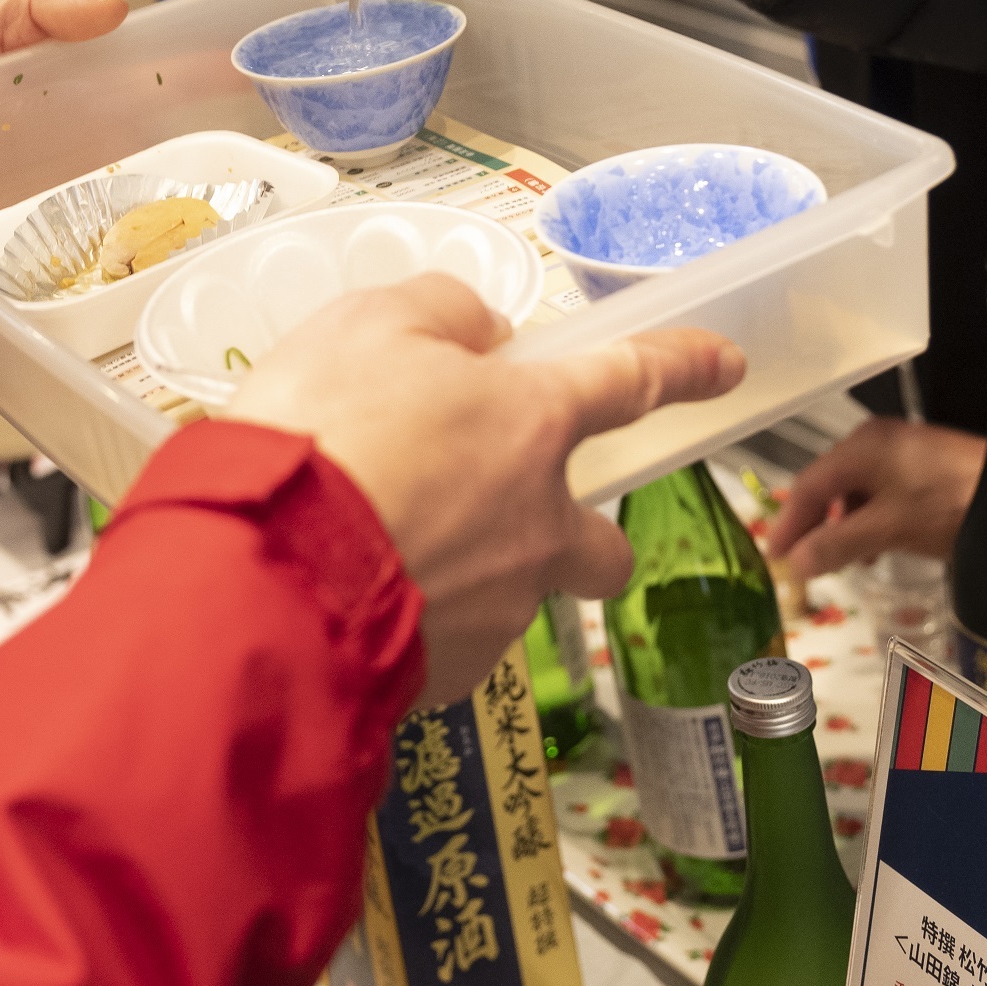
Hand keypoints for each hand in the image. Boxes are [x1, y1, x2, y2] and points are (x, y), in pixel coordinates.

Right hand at [229, 274, 744, 702]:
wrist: (263, 576)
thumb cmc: (319, 436)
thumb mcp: (367, 324)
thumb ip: (440, 312)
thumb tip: (478, 332)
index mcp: (532, 423)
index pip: (634, 380)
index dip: (683, 365)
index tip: (723, 364)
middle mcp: (539, 522)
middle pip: (604, 542)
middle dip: (580, 534)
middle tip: (511, 517)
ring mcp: (503, 606)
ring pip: (519, 595)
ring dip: (475, 575)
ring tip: (382, 554)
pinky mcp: (453, 672)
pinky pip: (453, 643)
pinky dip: (420, 623)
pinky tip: (358, 601)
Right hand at [763, 418, 985, 579]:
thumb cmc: (949, 504)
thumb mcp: (888, 528)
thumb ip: (837, 545)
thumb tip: (796, 564)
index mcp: (861, 446)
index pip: (808, 485)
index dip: (788, 523)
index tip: (774, 556)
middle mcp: (876, 440)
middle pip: (830, 486)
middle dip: (816, 526)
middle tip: (803, 563)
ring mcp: (903, 451)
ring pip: (857, 491)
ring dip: (844, 527)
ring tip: (842, 562)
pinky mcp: (924, 466)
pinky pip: (882, 493)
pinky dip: (870, 521)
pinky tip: (877, 548)